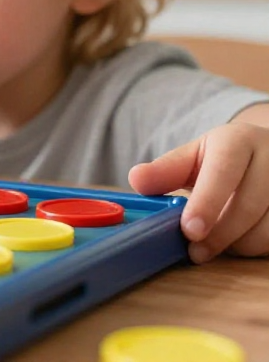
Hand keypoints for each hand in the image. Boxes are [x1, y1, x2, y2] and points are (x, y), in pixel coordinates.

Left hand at [129, 122, 268, 263]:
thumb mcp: (192, 158)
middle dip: (218, 235)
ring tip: (218, 243)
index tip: (189, 230)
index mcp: (239, 140)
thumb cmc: (222, 161)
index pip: (224, 172)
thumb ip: (165, 170)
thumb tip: (137, 179)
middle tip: (195, 252)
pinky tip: (241, 240)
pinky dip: (258, 247)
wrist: (265, 156)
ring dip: (239, 245)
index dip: (206, 203)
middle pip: (249, 205)